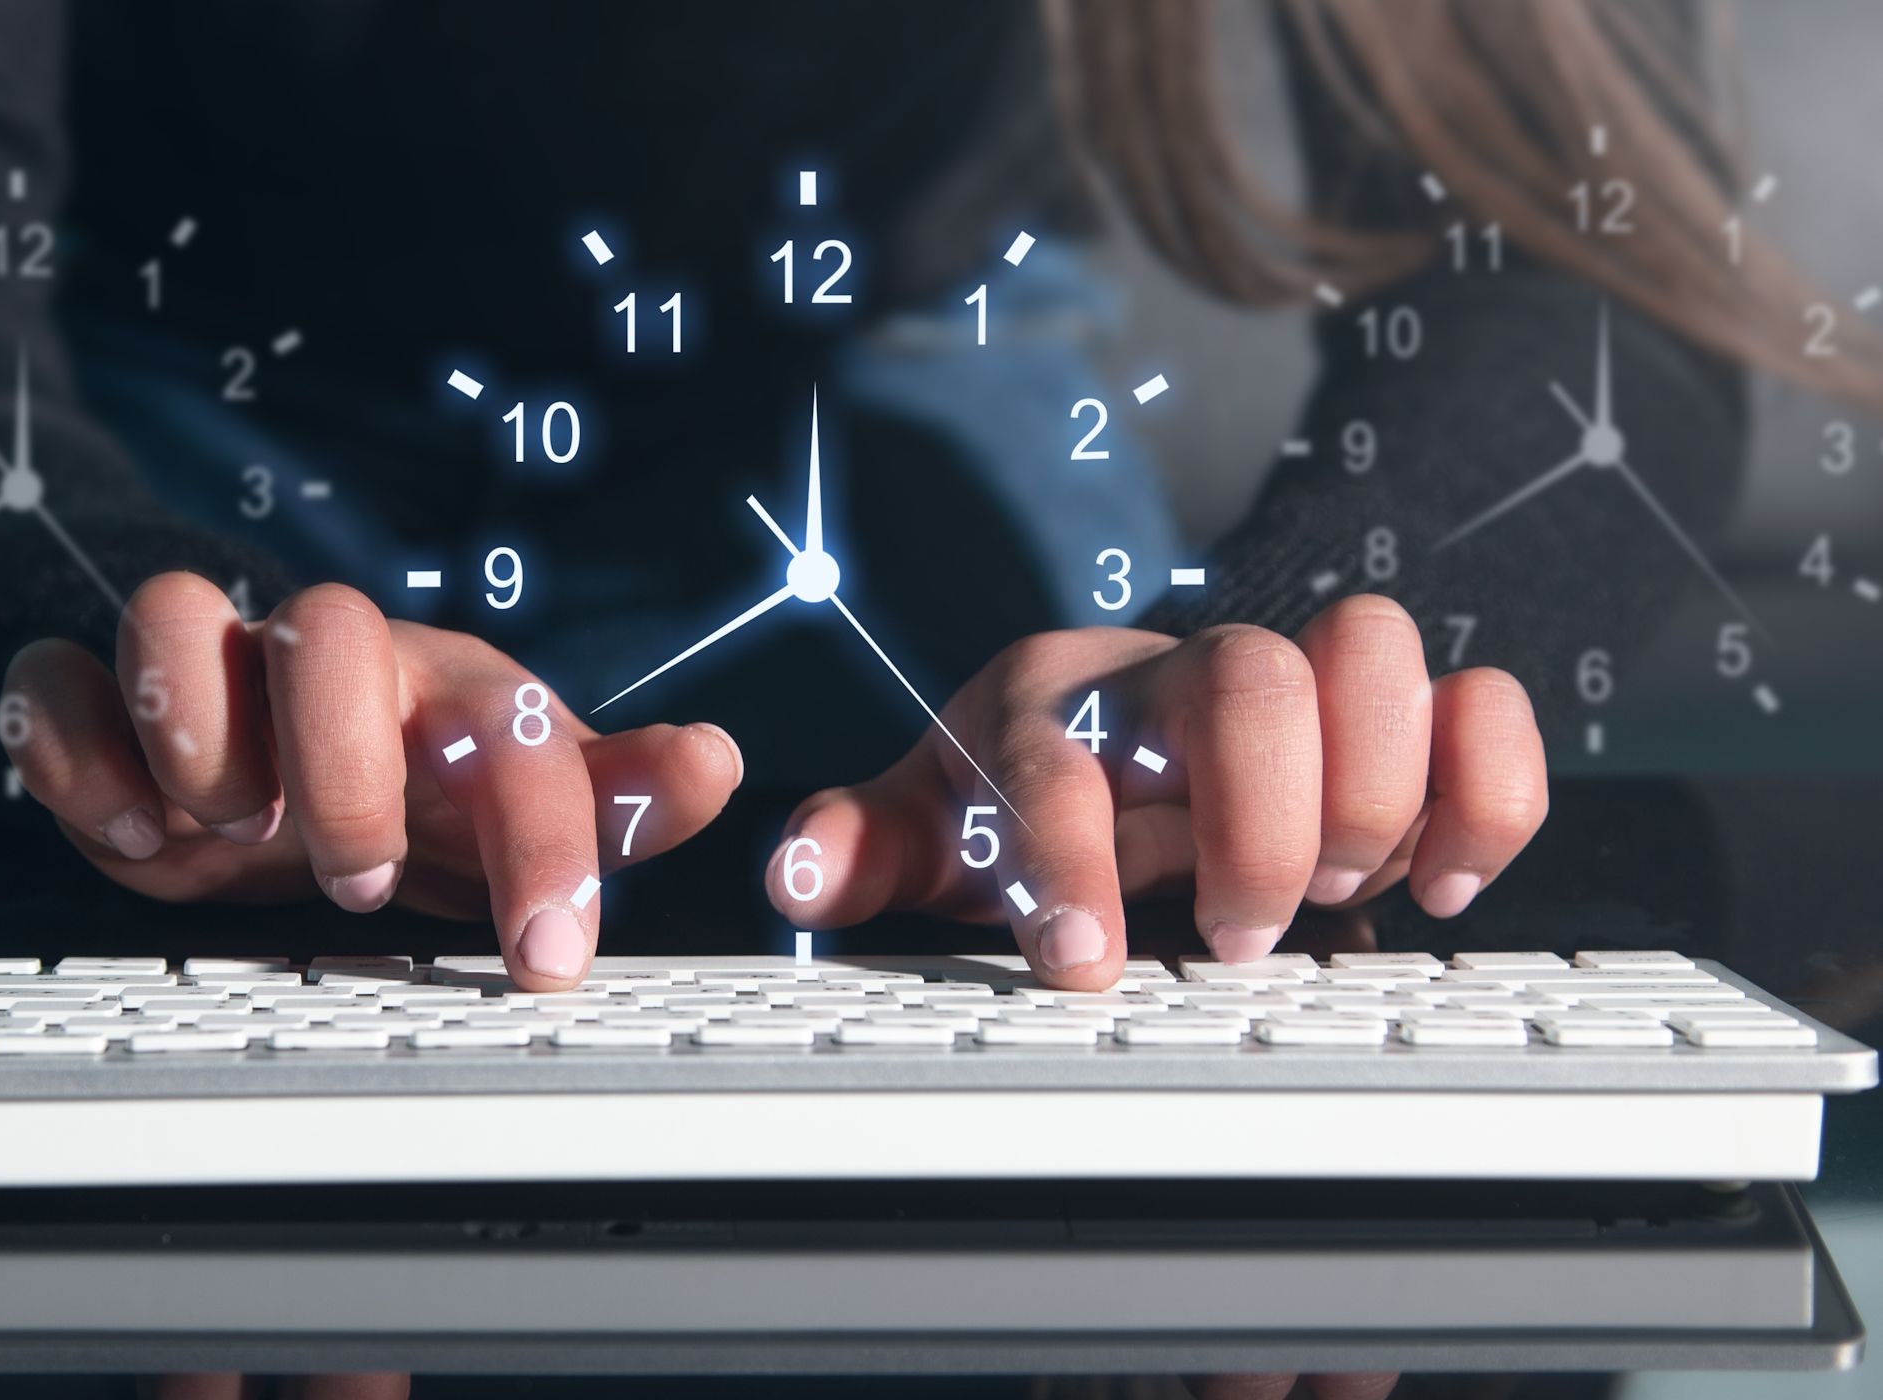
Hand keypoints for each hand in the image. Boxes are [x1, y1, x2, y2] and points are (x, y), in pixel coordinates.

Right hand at [0, 572, 742, 987]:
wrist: (279, 764)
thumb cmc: (424, 791)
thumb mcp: (519, 807)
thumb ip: (613, 802)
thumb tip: (716, 761)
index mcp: (454, 692)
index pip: (517, 729)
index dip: (542, 837)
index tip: (552, 956)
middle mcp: (336, 664)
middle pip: (334, 629)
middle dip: (344, 765)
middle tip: (358, 876)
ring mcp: (213, 670)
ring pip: (177, 611)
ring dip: (201, 732)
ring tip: (232, 835)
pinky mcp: (102, 701)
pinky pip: (55, 677)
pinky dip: (76, 753)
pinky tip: (130, 833)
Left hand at [765, 596, 1546, 988]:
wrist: (1112, 753)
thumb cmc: (1021, 803)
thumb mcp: (934, 833)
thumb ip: (868, 850)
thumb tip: (796, 879)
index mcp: (1050, 701)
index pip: (1058, 752)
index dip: (1070, 858)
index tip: (1086, 967)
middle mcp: (1176, 670)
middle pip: (1247, 676)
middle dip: (1256, 822)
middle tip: (1236, 936)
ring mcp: (1293, 679)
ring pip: (1372, 648)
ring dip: (1369, 788)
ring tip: (1340, 894)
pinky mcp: (1392, 716)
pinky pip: (1477, 701)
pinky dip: (1486, 789)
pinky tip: (1442, 883)